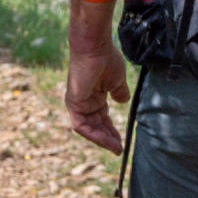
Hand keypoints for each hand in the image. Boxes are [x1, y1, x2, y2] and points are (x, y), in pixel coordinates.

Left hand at [65, 7, 128, 151]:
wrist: (94, 47)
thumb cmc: (106, 59)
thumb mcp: (117, 80)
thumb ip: (119, 92)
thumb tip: (123, 101)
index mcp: (93, 96)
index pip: (101, 118)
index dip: (111, 130)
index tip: (122, 141)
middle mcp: (84, 102)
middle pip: (96, 126)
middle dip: (108, 138)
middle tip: (120, 149)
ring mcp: (77, 104)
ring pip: (89, 129)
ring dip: (102, 140)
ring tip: (116, 148)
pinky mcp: (74, 104)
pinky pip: (81, 126)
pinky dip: (94, 135)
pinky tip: (106, 140)